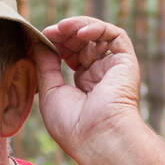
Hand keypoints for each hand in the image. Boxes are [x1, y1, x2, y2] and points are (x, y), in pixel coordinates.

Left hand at [34, 17, 145, 160]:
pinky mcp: (126, 62)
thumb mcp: (50, 92)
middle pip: (83, 43)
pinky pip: (115, 36)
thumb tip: (38, 43)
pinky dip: (97, 28)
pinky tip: (80, 33)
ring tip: (62, 27)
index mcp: (84, 84)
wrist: (97, 137)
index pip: (71, 55)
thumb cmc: (71, 124)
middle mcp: (101, 74)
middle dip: (65, 35)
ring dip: (78, 27)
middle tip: (50, 32)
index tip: (42, 38)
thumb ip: (45, 65)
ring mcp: (113, 67)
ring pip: (98, 36)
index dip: (57, 44)